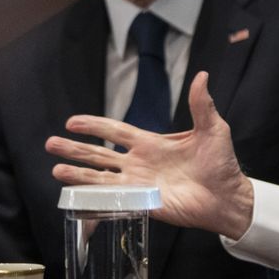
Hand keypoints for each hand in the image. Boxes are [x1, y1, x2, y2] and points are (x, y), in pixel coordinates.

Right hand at [45, 71, 254, 239]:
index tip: (72, 122)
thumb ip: (201, 105)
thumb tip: (202, 75)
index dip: (94, 125)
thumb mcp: (213, 129)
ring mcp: (138, 185)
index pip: (116, 131)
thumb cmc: (222, 163)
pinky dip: (93, 198)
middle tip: (50, 143)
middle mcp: (139, 163)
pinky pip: (112, 200)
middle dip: (75, 149)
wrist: (228, 196)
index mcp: (152, 143)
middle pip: (100, 154)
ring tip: (55, 168)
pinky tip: (74, 195)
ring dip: (77, 173)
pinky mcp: (142, 204)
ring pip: (100, 178)